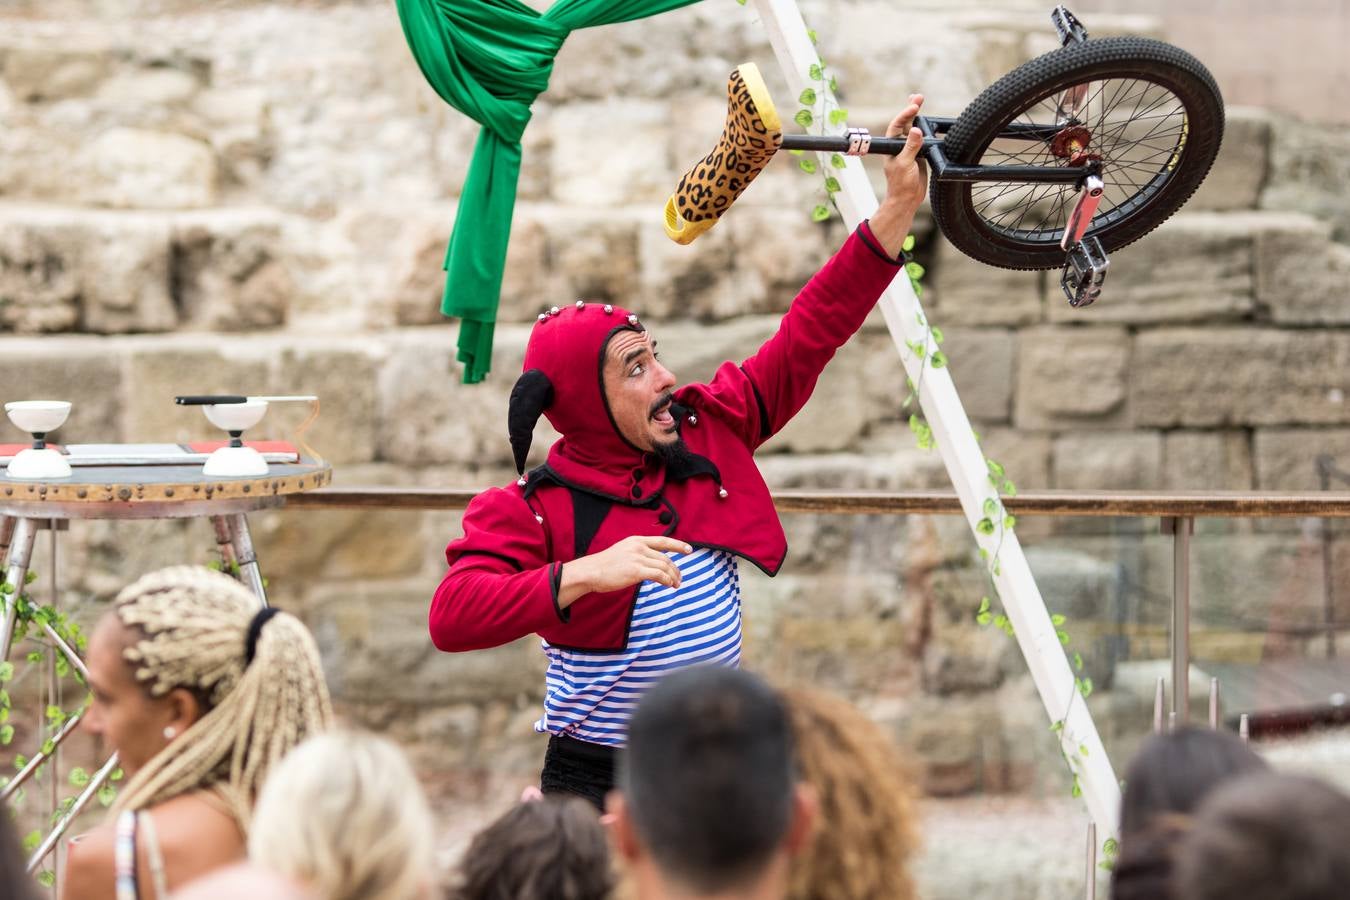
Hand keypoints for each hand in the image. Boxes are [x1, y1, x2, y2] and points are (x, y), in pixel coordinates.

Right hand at [557, 535, 693, 608]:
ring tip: (675, 585)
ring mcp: (638, 558)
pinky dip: (667, 580)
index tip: (689, 550)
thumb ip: (637, 554)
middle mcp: (639, 547)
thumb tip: (650, 565)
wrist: (591, 571)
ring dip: (673, 577)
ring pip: (664, 567)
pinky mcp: (636, 571)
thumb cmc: (604, 566)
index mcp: (636, 540)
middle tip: (679, 579)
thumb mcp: (622, 552)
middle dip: (675, 569)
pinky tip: (668, 585)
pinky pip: (659, 575)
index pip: (662, 540)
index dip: (678, 545)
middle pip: (665, 558)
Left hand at [870, 94, 927, 254]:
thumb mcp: (905, 164)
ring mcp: (910, 150)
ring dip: (918, 118)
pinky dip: (926, 131)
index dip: (905, 114)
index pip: (897, 125)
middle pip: (905, 124)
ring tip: (920, 102)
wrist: (907, 200)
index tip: (914, 106)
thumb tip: (917, 131)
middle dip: (911, 110)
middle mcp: (900, 146)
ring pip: (914, 130)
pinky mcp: (920, 155)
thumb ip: (911, 147)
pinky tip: (930, 123)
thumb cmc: (900, 184)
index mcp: (892, 147)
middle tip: (919, 97)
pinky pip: (923, 140)